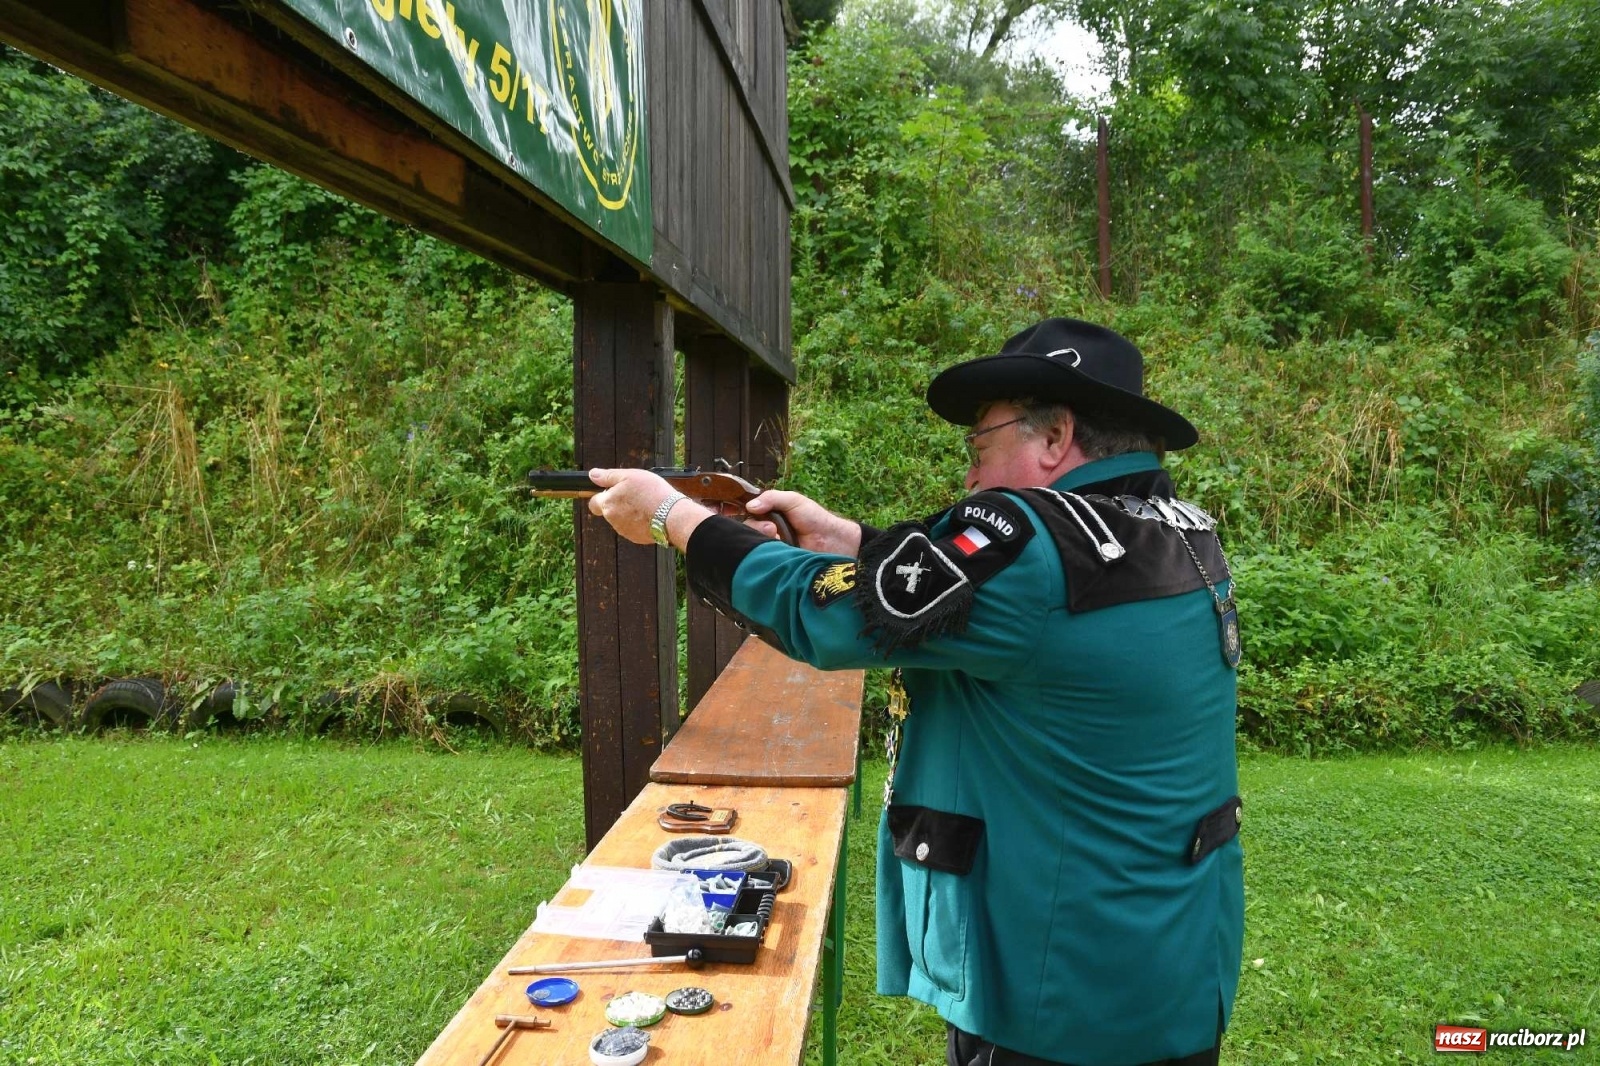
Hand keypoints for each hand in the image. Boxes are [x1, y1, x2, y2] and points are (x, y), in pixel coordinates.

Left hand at [586, 468, 676, 544]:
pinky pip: (633, 528)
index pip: (594, 503)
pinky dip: (639, 522)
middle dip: (618, 504)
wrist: (670, 516)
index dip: (601, 496)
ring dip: (629, 513)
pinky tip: (650, 514)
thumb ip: (608, 476)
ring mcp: (624, 531)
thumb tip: (592, 474)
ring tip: (646, 504)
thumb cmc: (650, 493)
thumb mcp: (629, 476)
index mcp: (607, 504)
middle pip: (609, 511)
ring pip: (621, 520)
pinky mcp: (636, 538)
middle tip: (635, 495)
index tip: (614, 491)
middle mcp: (612, 520)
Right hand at [743, 490, 860, 554]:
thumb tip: (750, 506)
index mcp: (769, 514)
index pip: (749, 513)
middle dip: (756, 527)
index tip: (744, 512)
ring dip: (763, 538)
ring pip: (754, 544)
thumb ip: (772, 498)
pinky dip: (768, 552)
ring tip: (777, 536)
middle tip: (772, 528)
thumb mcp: (793, 501)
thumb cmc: (814, 518)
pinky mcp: (775, 560)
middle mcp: (767, 530)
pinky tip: (779, 548)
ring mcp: (771, 546)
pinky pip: (763, 558)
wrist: (832, 541)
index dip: (743, 512)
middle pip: (748, 529)